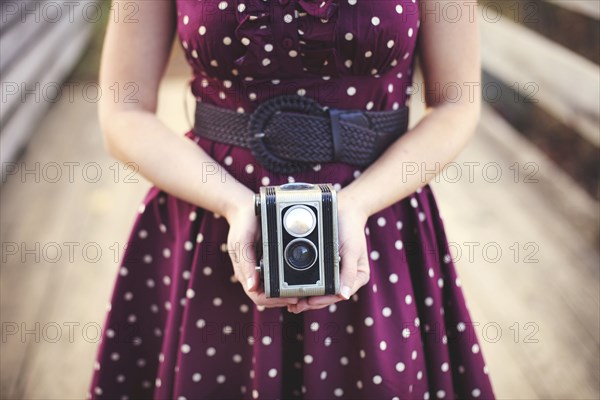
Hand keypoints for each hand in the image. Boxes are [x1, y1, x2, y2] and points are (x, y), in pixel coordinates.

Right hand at [224, 190, 299, 307]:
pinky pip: (280, 275)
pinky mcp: (270, 261)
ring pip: (276, 289)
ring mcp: (262, 269)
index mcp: (246, 273)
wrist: (245, 209)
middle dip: (285, 299)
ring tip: (306, 290)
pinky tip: (302, 278)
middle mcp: (254, 274)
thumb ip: (245, 263)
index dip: (275, 301)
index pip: (259, 297)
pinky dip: (290, 280)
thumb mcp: (242, 241)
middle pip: (269, 297)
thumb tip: (252, 286)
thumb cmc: (241, 225)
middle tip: (304, 296)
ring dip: (288, 292)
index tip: (292, 298)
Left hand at [287, 189, 369, 312]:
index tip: (309, 302)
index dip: (323, 301)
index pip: (338, 294)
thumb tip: (344, 295)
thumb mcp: (352, 250)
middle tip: (294, 307)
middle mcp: (345, 277)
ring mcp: (334, 271)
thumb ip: (349, 272)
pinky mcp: (324, 265)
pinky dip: (304, 284)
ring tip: (291, 303)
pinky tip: (293, 289)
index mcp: (357, 277)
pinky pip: (314, 278)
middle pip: (327, 295)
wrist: (345, 210)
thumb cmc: (352, 229)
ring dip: (306, 297)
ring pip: (320, 290)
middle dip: (311, 302)